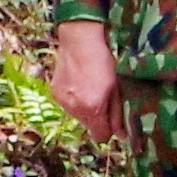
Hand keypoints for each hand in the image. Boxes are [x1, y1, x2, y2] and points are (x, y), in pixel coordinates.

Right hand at [46, 21, 121, 145]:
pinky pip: (67, 104)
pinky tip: (78, 82)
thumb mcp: (116, 87)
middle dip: (96, 117)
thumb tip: (122, 136)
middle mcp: (75, 109)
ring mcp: (62, 101)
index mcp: (93, 108)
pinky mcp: (54, 93)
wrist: (79, 40)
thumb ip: (118, 114)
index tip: (111, 118)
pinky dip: (74, 98)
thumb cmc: (103, 60)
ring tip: (89, 86)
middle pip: (88, 126)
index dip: (108, 129)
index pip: (100, 136)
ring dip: (84, 107)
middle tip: (101, 96)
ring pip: (77, 115)